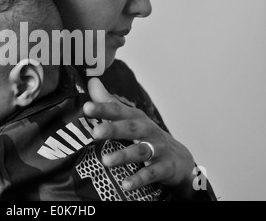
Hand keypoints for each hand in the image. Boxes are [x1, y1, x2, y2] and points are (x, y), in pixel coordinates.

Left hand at [83, 78, 196, 197]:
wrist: (178, 159)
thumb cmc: (145, 135)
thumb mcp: (129, 118)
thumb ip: (109, 102)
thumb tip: (92, 81)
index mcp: (135, 118)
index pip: (118, 110)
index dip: (103, 108)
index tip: (86, 107)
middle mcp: (146, 130)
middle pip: (130, 128)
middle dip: (113, 129)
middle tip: (95, 131)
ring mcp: (157, 149)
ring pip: (140, 151)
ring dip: (123, 156)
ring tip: (106, 161)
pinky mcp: (164, 168)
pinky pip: (151, 174)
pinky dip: (139, 179)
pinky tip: (126, 184)